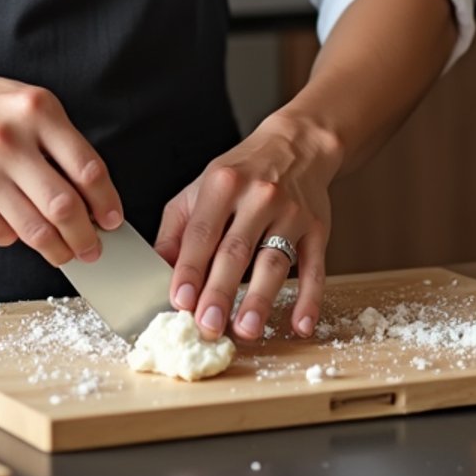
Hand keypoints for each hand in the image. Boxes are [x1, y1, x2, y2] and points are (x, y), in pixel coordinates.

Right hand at [0, 57, 122, 265]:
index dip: (106, 202)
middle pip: (63, 206)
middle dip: (85, 237)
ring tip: (65, 252)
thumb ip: (65, 146)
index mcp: (37, 112)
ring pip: (33, 230)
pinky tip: (17, 225)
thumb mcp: (35, 107)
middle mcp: (8, 141)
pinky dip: (14, 237)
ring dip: (57, 250)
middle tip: (92, 248)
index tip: (113, 220)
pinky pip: (0, 235)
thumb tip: (95, 200)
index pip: (87, 169)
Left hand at [154, 108, 341, 343]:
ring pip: (274, 262)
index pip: (202, 231)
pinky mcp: (317, 229)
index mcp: (222, 184)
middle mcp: (258, 197)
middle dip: (220, 291)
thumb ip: (178, 228)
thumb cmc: (242, 173)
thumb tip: (158, 269)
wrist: (297, 145)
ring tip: (246, 330)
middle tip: (208, 325)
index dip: (190, 267)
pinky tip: (301, 324)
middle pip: (236, 250)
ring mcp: (291, 214)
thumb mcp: (202, 187)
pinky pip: (315, 268)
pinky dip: (309, 298)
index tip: (180, 299)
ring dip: (260, 299)